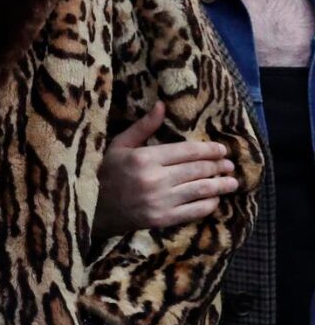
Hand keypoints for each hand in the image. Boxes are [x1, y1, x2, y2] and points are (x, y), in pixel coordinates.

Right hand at [94, 102, 237, 235]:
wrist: (93, 208)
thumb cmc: (106, 172)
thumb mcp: (119, 145)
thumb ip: (143, 127)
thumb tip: (162, 105)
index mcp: (144, 158)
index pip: (186, 151)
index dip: (208, 150)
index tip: (221, 149)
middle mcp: (154, 179)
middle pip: (197, 170)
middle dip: (218, 166)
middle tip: (230, 164)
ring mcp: (160, 201)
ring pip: (200, 190)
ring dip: (220, 186)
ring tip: (232, 182)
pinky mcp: (162, 219)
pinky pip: (194, 211)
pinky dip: (209, 204)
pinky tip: (215, 199)